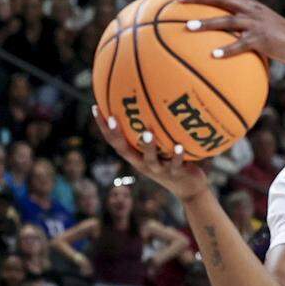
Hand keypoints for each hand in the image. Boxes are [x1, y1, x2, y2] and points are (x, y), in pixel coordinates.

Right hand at [92, 104, 209, 202]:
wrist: (188, 187)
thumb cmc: (171, 159)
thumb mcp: (161, 144)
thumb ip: (155, 126)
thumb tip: (153, 98)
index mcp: (135, 155)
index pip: (114, 141)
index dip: (103, 127)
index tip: (95, 107)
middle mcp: (142, 163)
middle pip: (125, 150)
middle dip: (117, 135)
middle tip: (111, 118)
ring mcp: (158, 169)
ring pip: (150, 159)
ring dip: (149, 146)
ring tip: (147, 132)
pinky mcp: (175, 174)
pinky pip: (175, 165)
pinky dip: (177, 156)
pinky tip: (180, 146)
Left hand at [177, 0, 284, 62]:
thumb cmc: (278, 36)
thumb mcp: (259, 24)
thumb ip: (242, 24)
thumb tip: (220, 34)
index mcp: (248, 4)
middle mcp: (250, 9)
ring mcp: (256, 24)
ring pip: (228, 20)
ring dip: (207, 23)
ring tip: (189, 27)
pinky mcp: (263, 40)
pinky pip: (242, 44)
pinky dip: (227, 49)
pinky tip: (214, 55)